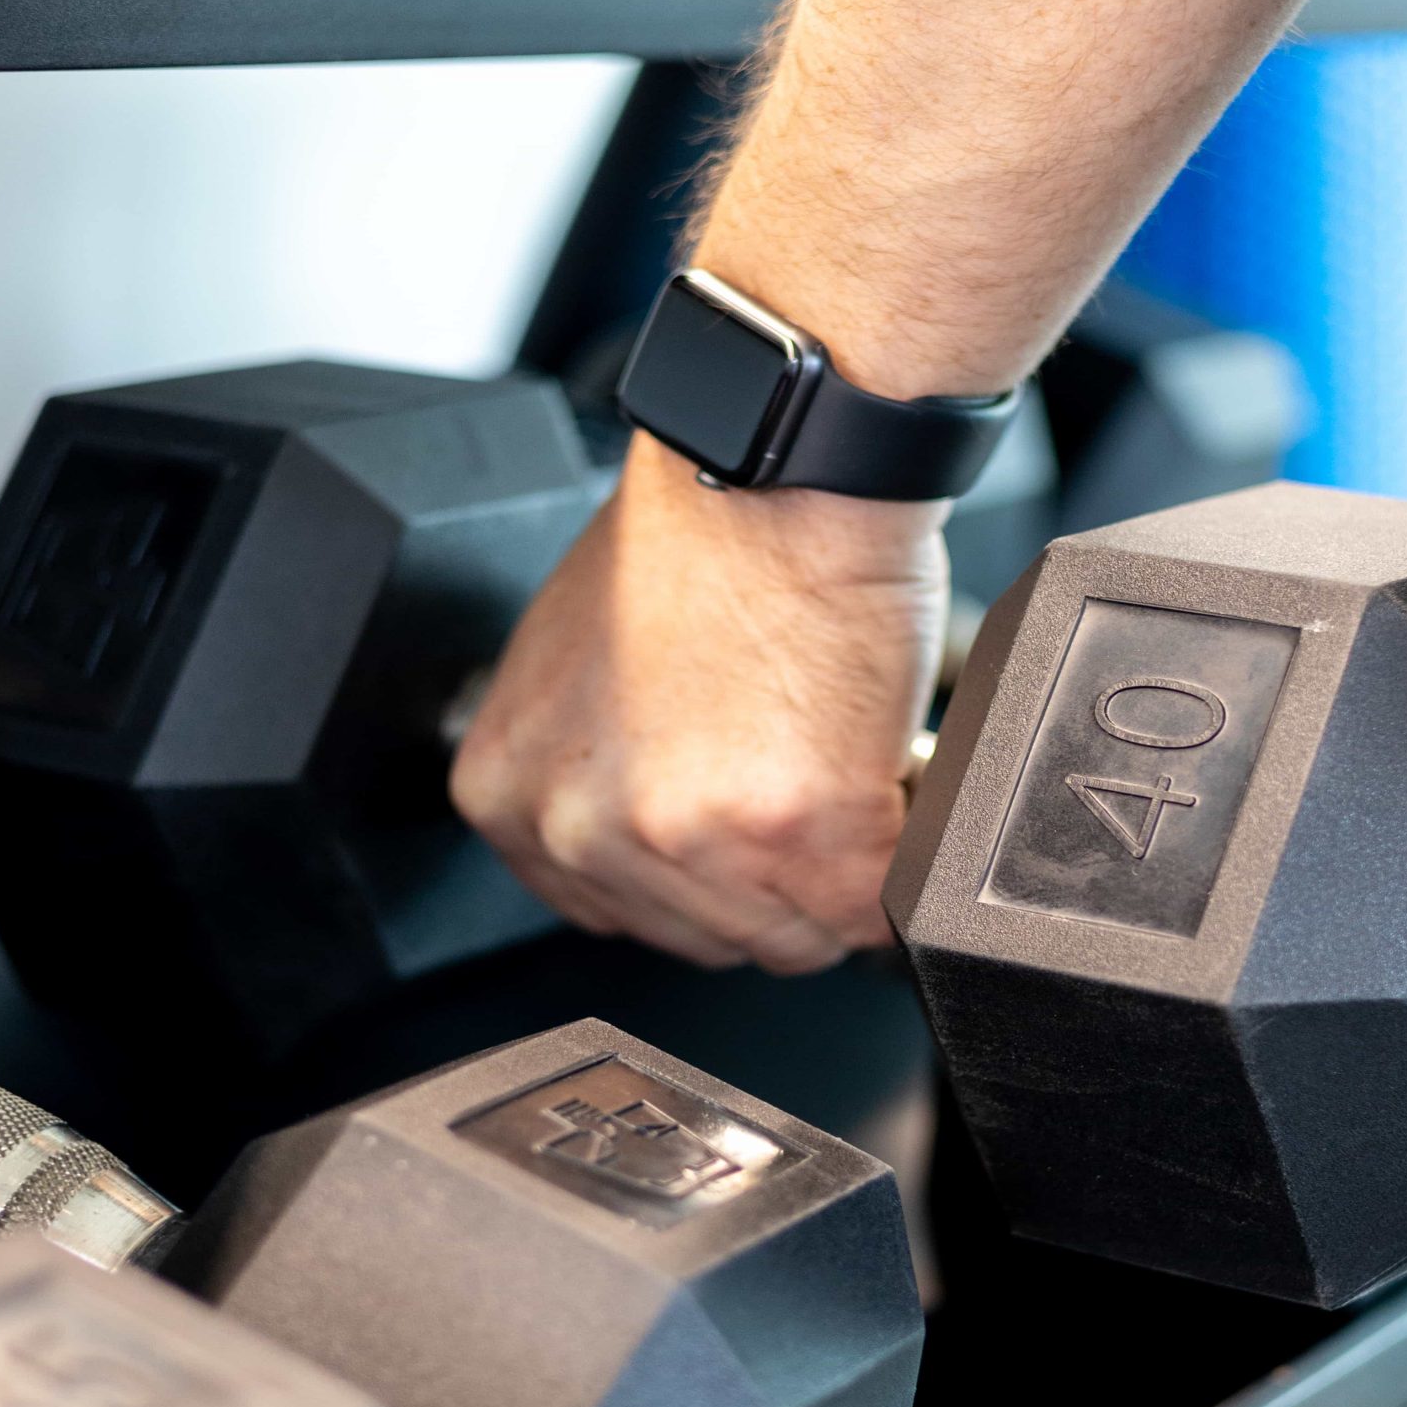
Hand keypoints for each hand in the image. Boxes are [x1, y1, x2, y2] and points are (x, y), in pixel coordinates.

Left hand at [450, 432, 946, 972]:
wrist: (781, 468)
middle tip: (804, 782)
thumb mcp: (580, 669)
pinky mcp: (795, 834)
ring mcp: (686, 841)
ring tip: (843, 767)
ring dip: (841, 871)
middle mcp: (582, 831)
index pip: (620, 913)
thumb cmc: (696, 534)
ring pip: (794, 938)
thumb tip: (658, 828)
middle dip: (774, 877)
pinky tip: (884, 777)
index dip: (702, 869)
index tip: (741, 826)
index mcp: (509, 796)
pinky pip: (871, 910)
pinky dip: (898, 854)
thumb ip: (596, 771)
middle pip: (710, 937)